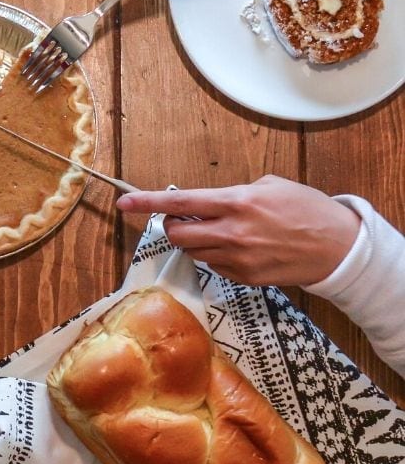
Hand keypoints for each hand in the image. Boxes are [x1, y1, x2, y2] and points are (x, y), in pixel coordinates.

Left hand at [116, 176, 360, 286]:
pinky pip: (213, 266)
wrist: (337, 247)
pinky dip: (215, 256)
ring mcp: (236, 259)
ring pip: (193, 252)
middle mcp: (231, 232)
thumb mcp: (270, 186)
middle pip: (177, 235)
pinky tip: (237, 248)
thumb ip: (233, 194)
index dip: (149, 203)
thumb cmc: (306, 209)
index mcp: (236, 202)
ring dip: (196, 242)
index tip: (125, 203)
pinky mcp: (243, 277)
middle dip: (173, 227)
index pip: (180, 203)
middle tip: (184, 220)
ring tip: (220, 232)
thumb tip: (208, 204)